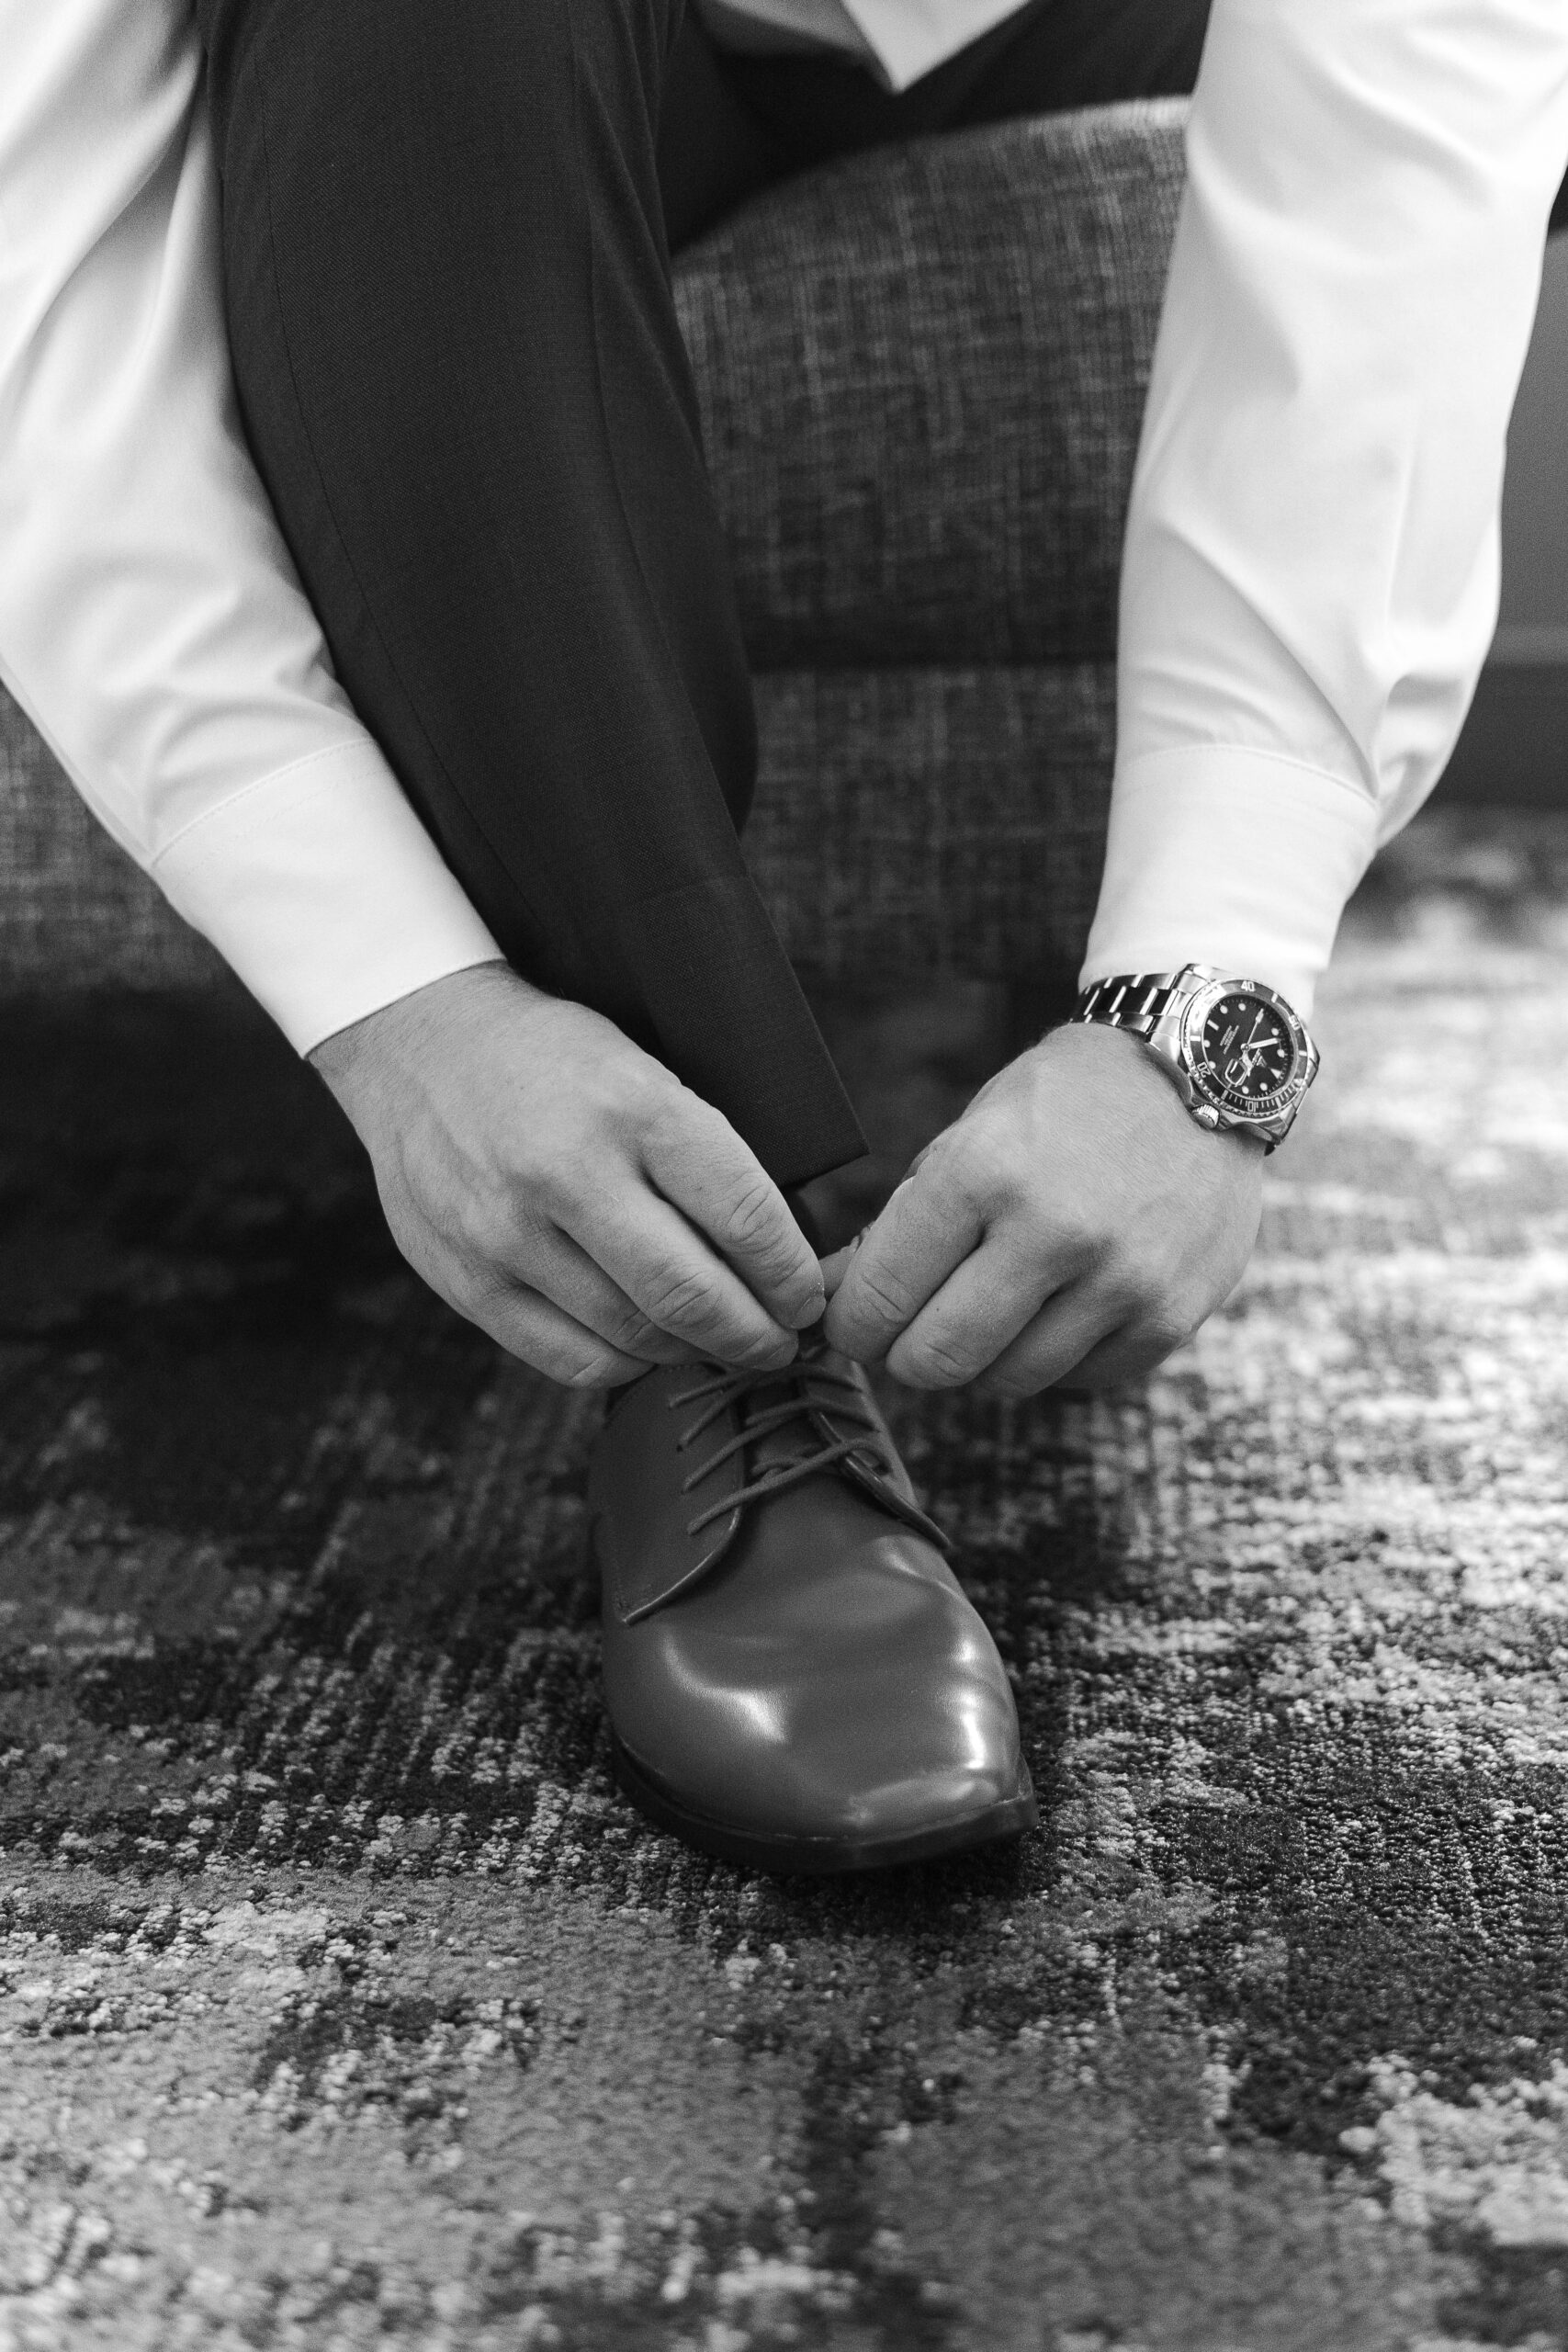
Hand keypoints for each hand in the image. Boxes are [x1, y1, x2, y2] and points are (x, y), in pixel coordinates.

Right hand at [310, 963, 823, 1386]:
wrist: (419, 1043)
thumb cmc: (555, 1059)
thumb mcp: (642, 1068)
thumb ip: (703, 1154)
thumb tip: (782, 1252)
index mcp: (629, 1106)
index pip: (744, 1216)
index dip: (792, 1275)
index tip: (808, 1297)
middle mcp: (564, 1173)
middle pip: (692, 1295)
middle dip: (757, 1334)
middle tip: (780, 1343)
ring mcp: (506, 1234)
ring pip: (635, 1337)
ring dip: (695, 1352)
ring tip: (719, 1342)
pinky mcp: (465, 1280)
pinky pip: (570, 1360)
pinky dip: (626, 1365)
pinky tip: (647, 1345)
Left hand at [821, 1020, 1262, 1395]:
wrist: (1201, 1072)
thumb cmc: (1068, 1103)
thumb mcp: (972, 1134)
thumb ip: (905, 1220)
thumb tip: (835, 1296)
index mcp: (983, 1172)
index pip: (882, 1295)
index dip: (853, 1325)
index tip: (856, 1325)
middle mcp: (1053, 1231)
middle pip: (937, 1357)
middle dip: (908, 1356)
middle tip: (911, 1336)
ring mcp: (1119, 1280)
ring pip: (1008, 1380)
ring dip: (985, 1360)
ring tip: (992, 1314)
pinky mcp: (1168, 1316)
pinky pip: (1080, 1380)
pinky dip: (1056, 1358)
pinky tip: (1058, 1310)